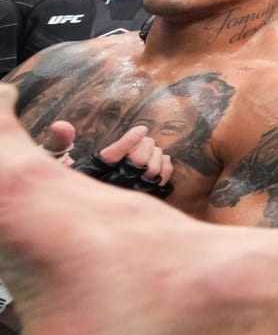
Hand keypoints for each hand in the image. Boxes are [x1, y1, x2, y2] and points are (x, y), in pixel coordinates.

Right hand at [42, 123, 174, 189]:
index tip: (141, 129)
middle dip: (146, 146)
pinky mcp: (141, 200)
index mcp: (90, 173)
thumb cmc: (64, 180)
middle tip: (146, 139)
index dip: (129, 141)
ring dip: (157, 156)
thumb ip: (59, 142)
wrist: (70, 209)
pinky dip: (167, 170)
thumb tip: (62, 126)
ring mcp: (128, 194)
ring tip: (153, 148)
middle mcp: (111, 186)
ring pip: (152, 172)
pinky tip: (165, 159)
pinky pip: (162, 185)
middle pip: (138, 162)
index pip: (113, 155)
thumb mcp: (53, 160)